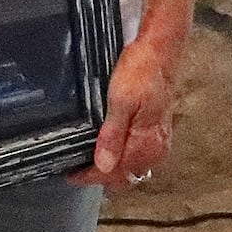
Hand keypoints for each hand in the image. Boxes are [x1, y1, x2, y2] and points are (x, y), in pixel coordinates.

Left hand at [71, 31, 180, 189]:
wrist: (159, 53)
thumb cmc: (140, 72)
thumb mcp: (120, 100)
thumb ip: (112, 135)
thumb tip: (104, 166)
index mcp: (146, 145)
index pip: (115, 174)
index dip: (91, 177)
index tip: (71, 175)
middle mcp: (156, 151)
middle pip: (125, 177)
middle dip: (101, 177)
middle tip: (76, 169)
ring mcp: (159, 143)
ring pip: (133, 169)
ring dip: (113, 170)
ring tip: (88, 162)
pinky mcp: (158, 133)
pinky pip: (139, 157)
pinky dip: (124, 159)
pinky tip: (111, 150)